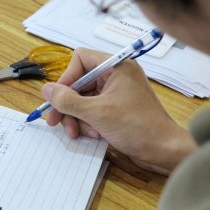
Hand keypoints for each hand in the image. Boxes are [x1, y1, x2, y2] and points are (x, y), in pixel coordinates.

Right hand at [42, 48, 196, 174]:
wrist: (163, 150)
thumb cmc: (137, 127)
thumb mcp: (96, 113)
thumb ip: (68, 100)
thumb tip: (45, 89)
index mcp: (116, 66)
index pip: (80, 59)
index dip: (66, 78)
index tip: (58, 98)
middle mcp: (116, 75)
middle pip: (78, 82)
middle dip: (67, 104)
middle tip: (54, 122)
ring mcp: (116, 92)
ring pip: (82, 98)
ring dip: (76, 117)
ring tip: (78, 133)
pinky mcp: (116, 108)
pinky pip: (92, 109)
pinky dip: (87, 122)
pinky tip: (92, 135)